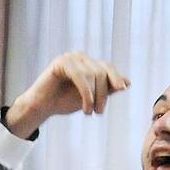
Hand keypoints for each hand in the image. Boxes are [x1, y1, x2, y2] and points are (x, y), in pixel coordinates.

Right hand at [5, 52, 128, 137]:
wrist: (41, 108)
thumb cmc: (64, 102)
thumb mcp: (90, 97)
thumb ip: (106, 90)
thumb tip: (127, 83)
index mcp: (87, 63)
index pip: (107, 67)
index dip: (116, 77)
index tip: (123, 89)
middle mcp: (80, 57)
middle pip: (101, 71)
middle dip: (103, 93)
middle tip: (99, 112)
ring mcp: (70, 57)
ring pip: (92, 74)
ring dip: (93, 96)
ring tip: (89, 112)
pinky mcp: (61, 62)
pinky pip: (80, 76)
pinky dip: (86, 93)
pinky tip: (86, 107)